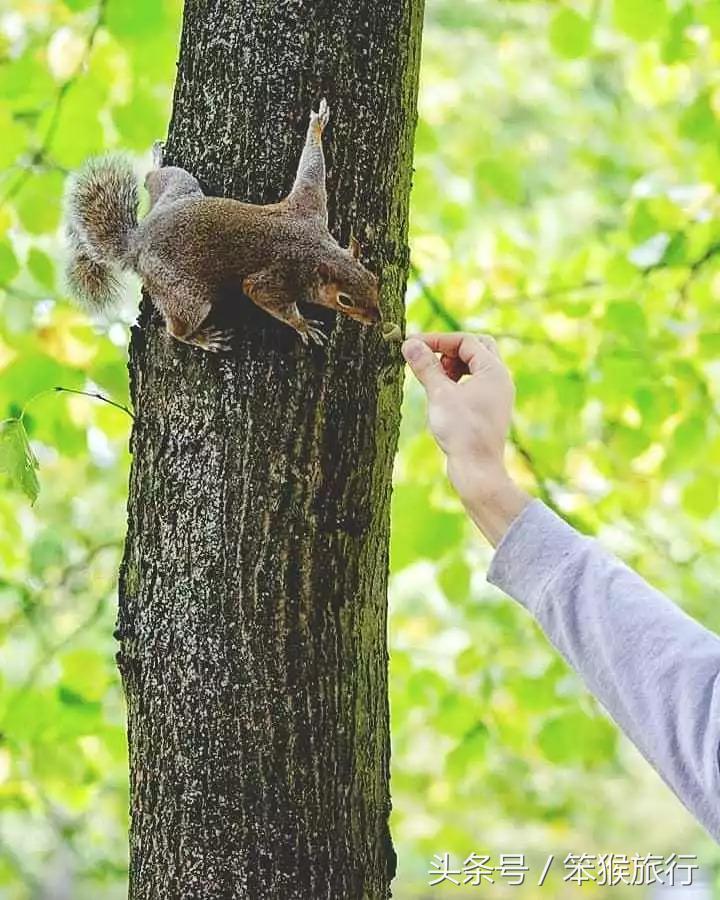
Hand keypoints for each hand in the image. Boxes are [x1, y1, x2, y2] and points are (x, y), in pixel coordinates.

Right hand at [402, 332, 530, 545]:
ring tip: (433, 380)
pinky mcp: (490, 409)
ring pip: (475, 366)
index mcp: (494, 371)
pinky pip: (474, 384)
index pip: (466, 340)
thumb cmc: (462, 432)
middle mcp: (500, 380)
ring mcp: (497, 395)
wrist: (478, 470)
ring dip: (452, 365)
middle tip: (428, 359)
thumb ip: (425, 366)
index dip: (438, 340)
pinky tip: (441, 396)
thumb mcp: (439, 394)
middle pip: (476, 348)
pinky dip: (457, 382)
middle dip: (450, 350)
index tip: (414, 345)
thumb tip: (410, 344)